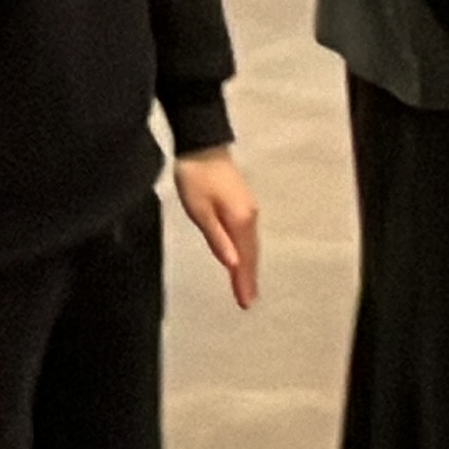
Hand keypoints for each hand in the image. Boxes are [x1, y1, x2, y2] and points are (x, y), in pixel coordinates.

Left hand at [173, 150, 259, 308]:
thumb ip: (218, 239)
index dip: (244, 282)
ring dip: (249, 266)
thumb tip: (233, 265)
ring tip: (246, 285)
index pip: (244, 259)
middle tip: (248, 301)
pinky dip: (247, 251)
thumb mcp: (200, 211)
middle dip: (249, 278)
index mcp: (240, 221)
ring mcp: (249, 210)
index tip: (246, 304)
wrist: (203, 145)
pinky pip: (248, 235)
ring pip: (251, 244)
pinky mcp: (243, 204)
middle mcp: (250, 217)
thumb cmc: (196, 179)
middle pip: (251, 253)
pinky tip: (242, 257)